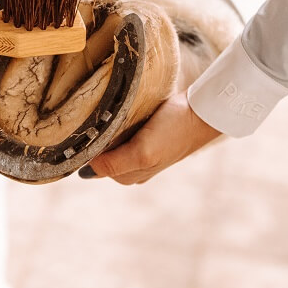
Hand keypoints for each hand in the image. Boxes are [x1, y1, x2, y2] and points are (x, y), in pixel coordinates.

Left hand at [82, 91, 221, 183]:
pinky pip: (123, 129)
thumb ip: (114, 163)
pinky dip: (119, 121)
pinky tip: (123, 112)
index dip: (90, 149)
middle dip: (99, 139)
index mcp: (130, 176)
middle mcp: (134, 166)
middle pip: (102, 153)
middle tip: (103, 119)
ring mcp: (141, 150)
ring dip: (108, 128)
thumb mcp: (142, 152)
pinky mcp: (147, 133)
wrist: (202, 112)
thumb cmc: (174, 132)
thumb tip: (86, 171)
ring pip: (111, 141)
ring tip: (113, 113)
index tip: (90, 130)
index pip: (95, 165)